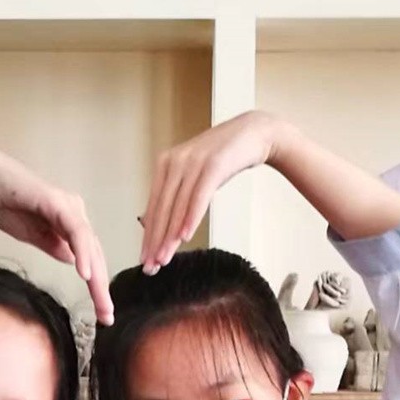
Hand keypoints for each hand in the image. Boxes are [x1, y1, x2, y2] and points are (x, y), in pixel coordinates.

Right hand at [0, 139, 111, 322]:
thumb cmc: (4, 203)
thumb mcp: (33, 236)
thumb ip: (54, 247)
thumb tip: (74, 261)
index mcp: (70, 222)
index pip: (90, 259)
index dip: (97, 287)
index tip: (102, 314)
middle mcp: (75, 213)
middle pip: (95, 255)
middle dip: (102, 289)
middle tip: (107, 317)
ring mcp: (68, 206)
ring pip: (90, 246)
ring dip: (97, 277)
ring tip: (101, 304)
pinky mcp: (57, 202)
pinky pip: (75, 231)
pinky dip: (82, 253)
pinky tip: (85, 274)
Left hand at [140, 111, 282, 273]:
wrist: (254, 133)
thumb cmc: (223, 159)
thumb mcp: (194, 176)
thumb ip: (177, 195)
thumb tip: (158, 224)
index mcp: (165, 165)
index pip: (154, 207)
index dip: (149, 236)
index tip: (146, 259)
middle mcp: (174, 162)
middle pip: (162, 209)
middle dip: (155, 241)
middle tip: (151, 266)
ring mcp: (193, 162)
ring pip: (177, 206)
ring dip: (170, 236)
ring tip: (164, 259)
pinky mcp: (213, 164)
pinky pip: (199, 196)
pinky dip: (191, 217)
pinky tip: (185, 236)